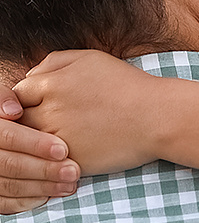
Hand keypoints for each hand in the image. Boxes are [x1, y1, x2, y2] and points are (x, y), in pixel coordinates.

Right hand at [0, 88, 79, 214]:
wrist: (7, 136)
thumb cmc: (8, 109)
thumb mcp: (4, 97)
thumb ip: (5, 97)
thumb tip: (14, 111)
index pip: (6, 136)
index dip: (34, 143)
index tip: (63, 149)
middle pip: (8, 164)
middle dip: (43, 169)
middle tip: (73, 171)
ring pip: (7, 186)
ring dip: (41, 187)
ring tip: (70, 184)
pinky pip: (3, 203)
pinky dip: (26, 202)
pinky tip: (48, 196)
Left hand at [15, 49, 167, 176]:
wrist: (158, 117)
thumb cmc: (127, 86)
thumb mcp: (90, 59)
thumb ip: (54, 62)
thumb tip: (30, 76)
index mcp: (51, 84)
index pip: (16, 94)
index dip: (26, 100)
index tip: (39, 105)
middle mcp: (49, 110)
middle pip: (19, 120)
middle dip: (28, 121)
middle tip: (48, 123)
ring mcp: (58, 138)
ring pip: (30, 144)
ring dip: (38, 142)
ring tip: (55, 140)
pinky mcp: (70, 161)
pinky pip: (48, 162)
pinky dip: (52, 160)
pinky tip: (66, 153)